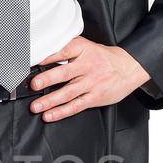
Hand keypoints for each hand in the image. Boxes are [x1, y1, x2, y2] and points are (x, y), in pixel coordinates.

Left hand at [29, 35, 150, 119]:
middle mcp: (87, 66)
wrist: (129, 67)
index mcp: (83, 50)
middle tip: (34, 85)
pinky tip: (49, 115)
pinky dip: (61, 112)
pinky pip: (76, 106)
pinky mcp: (95, 97)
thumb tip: (42, 54)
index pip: (64, 51)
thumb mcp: (87, 46)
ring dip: (50, 100)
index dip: (48, 56)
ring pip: (68, 93)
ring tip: (36, 107)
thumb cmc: (103, 58)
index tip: (33, 61)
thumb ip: (67, 48)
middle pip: (64, 73)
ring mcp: (91, 83)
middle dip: (47, 79)